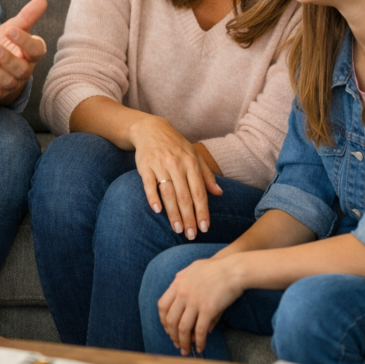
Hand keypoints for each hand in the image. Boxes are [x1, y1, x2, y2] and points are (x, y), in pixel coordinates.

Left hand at [0, 0, 47, 101]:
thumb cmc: (4, 44)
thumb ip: (27, 16)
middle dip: (7, 58)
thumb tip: (42, 0)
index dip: (24, 42)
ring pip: (8, 81)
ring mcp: (10, 83)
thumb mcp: (12, 28)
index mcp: (30, 54)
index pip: (35, 51)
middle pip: (21, 69)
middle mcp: (23, 71)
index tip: (10, 30)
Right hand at [131, 117, 221, 237]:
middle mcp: (177, 164)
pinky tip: (157, 211)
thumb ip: (206, 175)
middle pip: (185, 196)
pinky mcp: (145, 166)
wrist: (151, 129)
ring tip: (177, 229)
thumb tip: (219, 193)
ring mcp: (160, 164)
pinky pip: (149, 184)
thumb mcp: (194, 156)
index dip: (202, 211)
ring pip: (168, 192)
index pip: (199, 192)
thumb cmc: (175, 145)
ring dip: (173, 213)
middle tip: (191, 235)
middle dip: (189, 217)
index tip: (205, 228)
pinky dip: (153, 197)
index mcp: (191, 163)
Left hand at [158, 254, 243, 354]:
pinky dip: (199, 342)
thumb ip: (187, 287)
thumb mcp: (195, 271)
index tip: (168, 328)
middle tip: (177, 343)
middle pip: (170, 320)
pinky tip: (201, 347)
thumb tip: (185, 301)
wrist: (233, 268)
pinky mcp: (208, 309)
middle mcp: (183, 293)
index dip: (163, 320)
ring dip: (183, 342)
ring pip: (183, 328)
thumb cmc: (217, 269)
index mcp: (178, 283)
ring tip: (186, 350)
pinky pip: (200, 331)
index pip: (162, 305)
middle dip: (172, 335)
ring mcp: (194, 302)